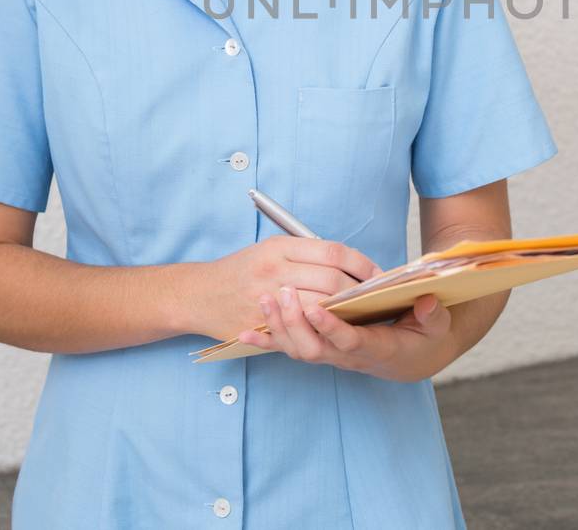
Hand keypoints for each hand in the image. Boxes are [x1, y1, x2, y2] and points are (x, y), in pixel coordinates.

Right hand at [196, 236, 382, 343]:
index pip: (334, 252)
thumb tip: (347, 261)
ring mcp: (268, 299)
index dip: (361, 264)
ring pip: (321, 307)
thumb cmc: (240, 269)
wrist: (200, 294)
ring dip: (345, 312)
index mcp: (280, 247)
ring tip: (362, 314)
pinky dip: (322, 330)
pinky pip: (302, 330)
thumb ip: (305, 252)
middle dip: (359, 291)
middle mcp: (274, 270)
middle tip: (376, 297)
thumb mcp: (270, 248)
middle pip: (332, 281)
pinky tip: (335, 331)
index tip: (378, 273)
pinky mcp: (264, 326)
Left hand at [240, 287, 453, 382]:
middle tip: (281, 293)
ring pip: (297, 349)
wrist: (411, 360)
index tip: (315, 307)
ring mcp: (331, 355)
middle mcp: (348, 357)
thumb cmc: (422, 338)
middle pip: (313, 349)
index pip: (349, 342)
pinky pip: (289, 348)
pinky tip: (243, 332)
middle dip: (294, 323)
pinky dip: (266, 341)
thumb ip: (433, 315)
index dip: (330, 328)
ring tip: (264, 299)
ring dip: (277, 327)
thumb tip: (427, 303)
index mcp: (377, 349)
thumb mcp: (436, 327)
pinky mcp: (319, 349)